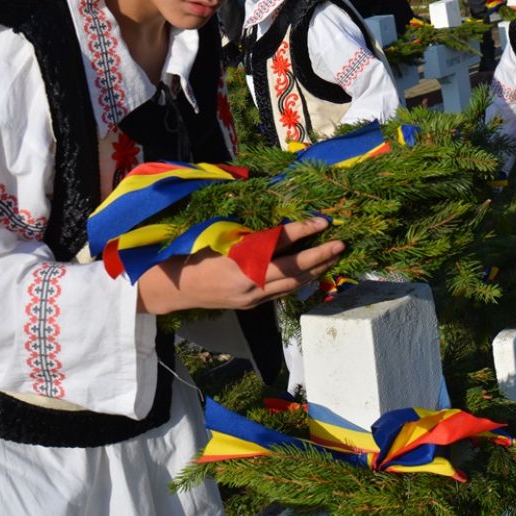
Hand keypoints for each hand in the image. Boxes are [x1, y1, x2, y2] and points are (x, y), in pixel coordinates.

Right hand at [136, 216, 343, 314]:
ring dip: (315, 270)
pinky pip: (283, 292)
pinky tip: (313, 272)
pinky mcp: (252, 304)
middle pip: (293, 269)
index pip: (278, 243)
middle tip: (342, 244)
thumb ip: (247, 229)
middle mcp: (249, 282)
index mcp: (238, 260)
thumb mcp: (216, 235)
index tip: (322, 221)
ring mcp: (251, 297)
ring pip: (292, 284)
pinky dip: (300, 280)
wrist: (173, 288)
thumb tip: (276, 211)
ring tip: (334, 257)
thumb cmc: (190, 253)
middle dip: (320, 256)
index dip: (302, 231)